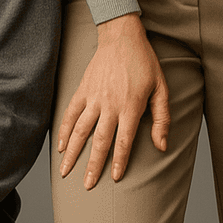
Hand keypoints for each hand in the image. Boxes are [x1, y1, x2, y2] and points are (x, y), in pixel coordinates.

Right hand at [57, 12, 169, 187]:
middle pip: (100, 141)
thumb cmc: (144, 63)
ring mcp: (93, 98)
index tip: (114, 177)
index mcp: (130, 106)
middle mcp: (110, 105)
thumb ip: (161, 118)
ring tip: (66, 172)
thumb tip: (162, 145)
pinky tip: (60, 146)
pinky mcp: (82, 90)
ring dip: (72, 153)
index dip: (119, 161)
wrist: (122, 36)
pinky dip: (63, 131)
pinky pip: (70, 114)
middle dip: (93, 165)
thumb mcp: (161, 88)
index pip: (123, 141)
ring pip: (80, 131)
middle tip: (87, 185)